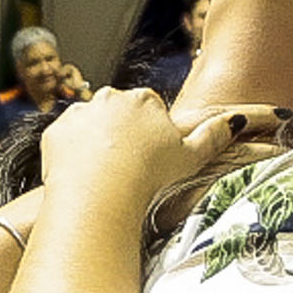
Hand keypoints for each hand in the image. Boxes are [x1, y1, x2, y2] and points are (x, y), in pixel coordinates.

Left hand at [39, 86, 198, 210]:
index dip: (151, 137)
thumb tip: (237, 120)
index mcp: (144, 99)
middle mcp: (110, 97)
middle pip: (119, 115)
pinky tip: (83, 175)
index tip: (150, 159)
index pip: (150, 111)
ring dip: (96, 145)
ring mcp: (80, 113)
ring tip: (106, 176)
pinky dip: (72, 155)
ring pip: (90, 127)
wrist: (100, 194)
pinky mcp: (56, 131)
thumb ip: (214, 136)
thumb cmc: (148, 177)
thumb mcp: (191, 157)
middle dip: (123, 136)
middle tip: (129, 169)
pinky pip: (65, 141)